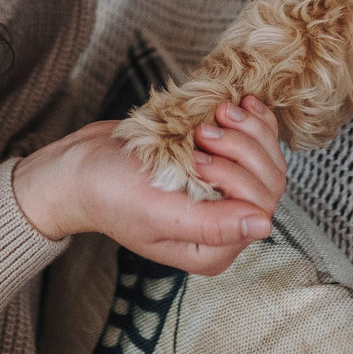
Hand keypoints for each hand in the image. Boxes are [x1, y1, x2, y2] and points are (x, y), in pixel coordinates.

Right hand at [13, 98, 285, 274]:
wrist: (83, 166)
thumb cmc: (110, 193)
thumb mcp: (157, 212)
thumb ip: (212, 224)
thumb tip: (265, 225)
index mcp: (212, 250)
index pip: (259, 209)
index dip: (236, 174)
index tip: (199, 156)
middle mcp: (225, 226)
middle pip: (269, 182)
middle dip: (242, 148)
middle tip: (204, 132)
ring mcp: (225, 195)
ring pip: (267, 158)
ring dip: (246, 129)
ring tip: (215, 114)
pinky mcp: (221, 166)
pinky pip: (257, 140)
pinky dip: (252, 118)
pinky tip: (239, 103)